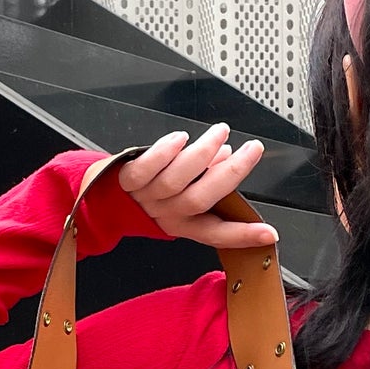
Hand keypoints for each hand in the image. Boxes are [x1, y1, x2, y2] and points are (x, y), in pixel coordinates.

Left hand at [119, 123, 277, 249]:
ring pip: (177, 180)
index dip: (243, 235)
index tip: (269, 233)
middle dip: (231, 173)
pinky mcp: (126, 180)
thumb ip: (206, 180)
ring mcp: (145, 198)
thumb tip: (227, 155)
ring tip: (221, 133)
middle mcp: (166, 214)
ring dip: (203, 154)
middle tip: (253, 149)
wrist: (101, 199)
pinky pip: (146, 168)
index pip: (217, 233)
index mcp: (183, 224)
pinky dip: (164, 152)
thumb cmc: (144, 196)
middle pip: (200, 199)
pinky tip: (180, 138)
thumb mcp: (179, 198)